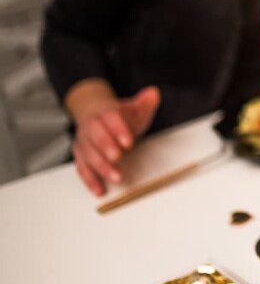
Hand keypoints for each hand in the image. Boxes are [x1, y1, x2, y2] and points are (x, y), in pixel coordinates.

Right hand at [65, 81, 160, 196]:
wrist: (95, 114)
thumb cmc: (119, 116)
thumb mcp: (134, 107)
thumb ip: (145, 102)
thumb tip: (153, 93)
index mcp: (105, 113)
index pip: (110, 119)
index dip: (118, 129)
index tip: (128, 141)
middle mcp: (91, 127)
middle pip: (96, 137)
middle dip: (106, 148)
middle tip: (118, 157)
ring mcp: (84, 142)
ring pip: (88, 155)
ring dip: (101, 167)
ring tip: (116, 177)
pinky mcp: (81, 156)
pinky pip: (83, 169)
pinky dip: (90, 180)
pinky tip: (100, 190)